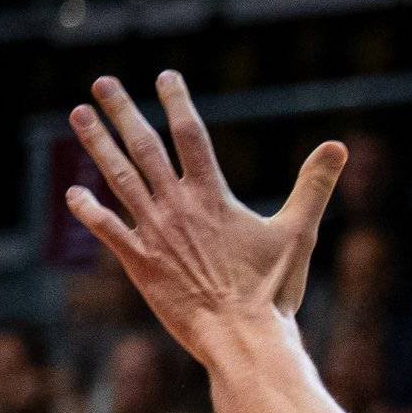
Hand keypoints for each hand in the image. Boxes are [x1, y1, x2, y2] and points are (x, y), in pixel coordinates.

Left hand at [66, 74, 346, 357]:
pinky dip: (87, 210)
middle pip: (144, 147)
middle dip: (122, 111)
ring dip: (96, 144)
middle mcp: (177, 207)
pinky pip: (106, 229)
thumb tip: (339, 146)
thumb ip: (314, 186)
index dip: (177, 102)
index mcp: (213, 196)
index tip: (165, 76)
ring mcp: (154, 233)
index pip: (191, 135)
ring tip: (79, 115)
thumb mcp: (300, 233)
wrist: (242, 335)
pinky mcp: (139, 262)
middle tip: (103, 83)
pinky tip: (72, 194)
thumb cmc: (273, 289)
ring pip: (118, 178)